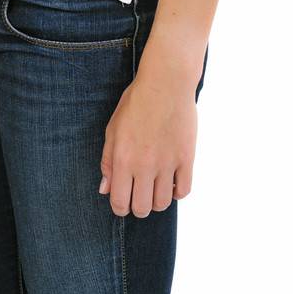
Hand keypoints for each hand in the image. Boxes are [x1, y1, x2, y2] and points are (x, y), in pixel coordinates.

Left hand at [99, 37, 201, 216]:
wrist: (166, 84)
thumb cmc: (135, 104)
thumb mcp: (112, 130)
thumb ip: (108, 162)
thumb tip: (105, 190)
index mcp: (123, 159)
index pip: (120, 201)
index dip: (119, 208)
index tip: (121, 204)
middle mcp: (145, 165)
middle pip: (143, 208)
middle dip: (138, 208)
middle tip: (138, 197)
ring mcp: (168, 163)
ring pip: (164, 203)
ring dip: (157, 201)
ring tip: (154, 189)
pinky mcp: (187, 159)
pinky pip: (184, 191)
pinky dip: (177, 192)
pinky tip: (171, 182)